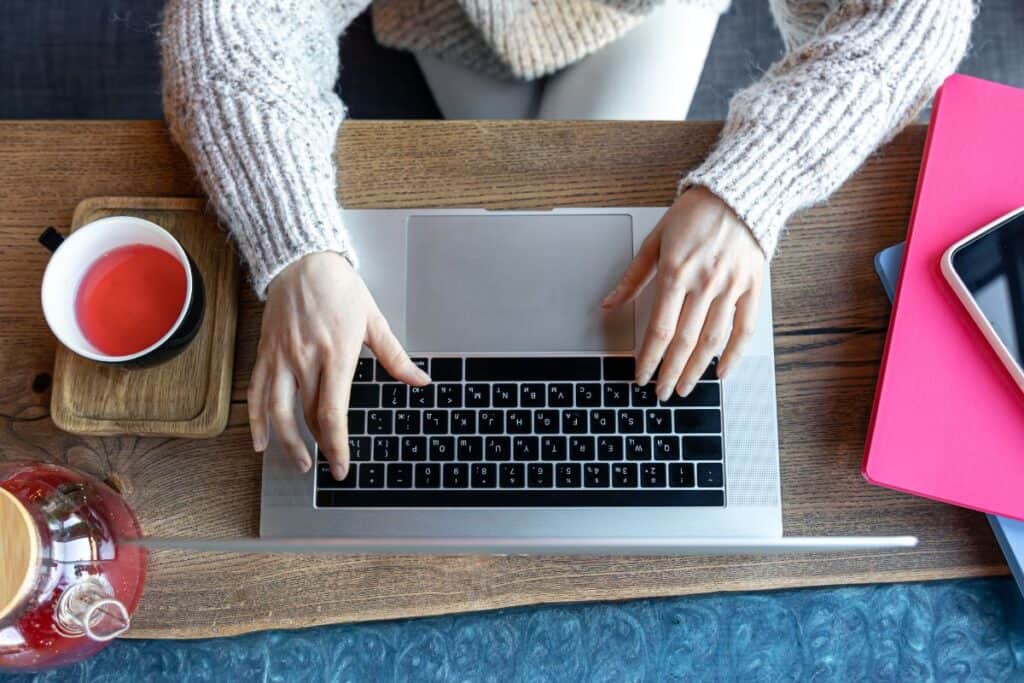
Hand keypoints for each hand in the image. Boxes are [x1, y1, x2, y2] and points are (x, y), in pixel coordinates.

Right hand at [248, 252, 428, 479]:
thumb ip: (395, 356)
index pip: (332, 412)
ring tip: (299, 462)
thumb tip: (420, 380)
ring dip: (286, 442)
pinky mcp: (266, 353)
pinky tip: (260, 441)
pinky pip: (256, 392)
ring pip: (277, 411)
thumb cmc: (339, 287)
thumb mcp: (373, 319)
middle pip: (308, 416)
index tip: (342, 465)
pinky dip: (256, 420)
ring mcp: (281, 357)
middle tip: (330, 467)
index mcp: (336, 354)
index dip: (336, 444)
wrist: (301, 260)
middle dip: (319, 447)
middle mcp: (305, 359)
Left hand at [603, 186, 764, 399]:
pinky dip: (734, 354)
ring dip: (696, 370)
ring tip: (684, 387)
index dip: (649, 358)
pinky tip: (722, 373)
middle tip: (661, 392)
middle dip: (669, 371)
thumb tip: (609, 304)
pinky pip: (744, 329)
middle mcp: (704, 284)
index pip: (659, 329)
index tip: (641, 375)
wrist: (738, 193)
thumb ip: (633, 277)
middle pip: (684, 341)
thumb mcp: (655, 240)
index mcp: (675, 272)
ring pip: (712, 340)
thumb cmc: (695, 213)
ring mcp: (730, 287)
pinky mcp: (752, 287)